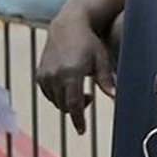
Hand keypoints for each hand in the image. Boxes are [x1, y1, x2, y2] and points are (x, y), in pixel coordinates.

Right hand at [36, 18, 115, 133]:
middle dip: (76, 109)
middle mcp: (55, 76)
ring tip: (82, 90)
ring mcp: (45, 75)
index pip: (74, 104)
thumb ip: (107, 81)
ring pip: (55, 101)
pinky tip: (70, 86)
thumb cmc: (89, 42)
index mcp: (72, 73)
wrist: (68, 26)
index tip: (82, 130)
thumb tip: (117, 98)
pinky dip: (58, 96)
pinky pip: (48, 93)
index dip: (78, 120)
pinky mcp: (39, 74)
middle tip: (90, 99)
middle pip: (64, 105)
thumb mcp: (102, 60)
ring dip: (68, 102)